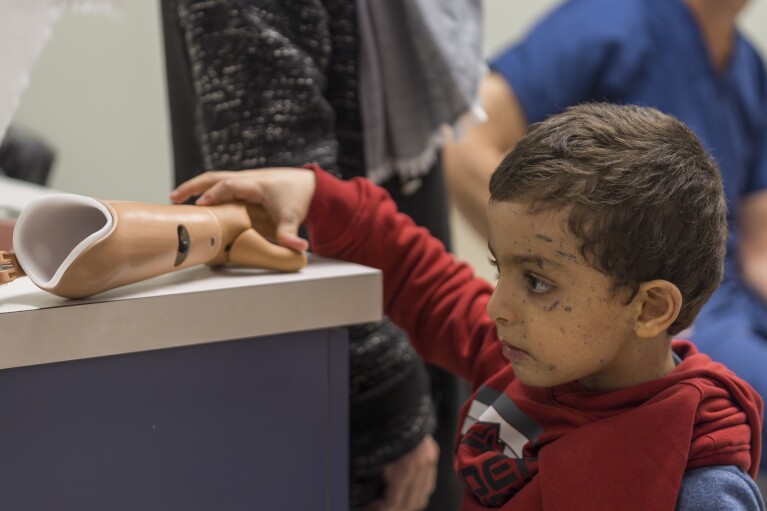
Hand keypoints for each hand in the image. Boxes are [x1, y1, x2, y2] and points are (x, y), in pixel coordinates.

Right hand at [170, 168, 315, 251]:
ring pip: (214, 178)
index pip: (230, 185)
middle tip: (174, 197)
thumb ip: (290, 235)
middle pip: (215, 176)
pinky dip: (205, 190)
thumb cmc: (299, 201)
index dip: (214, 194)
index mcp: (256, 185)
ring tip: (175, 199)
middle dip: (194, 186)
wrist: (308, 186)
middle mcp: (248, 178)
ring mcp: (244, 179)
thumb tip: (300, 248)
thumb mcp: (293, 219)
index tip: (199, 205)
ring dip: (195, 187)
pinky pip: (220, 183)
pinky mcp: (243, 183)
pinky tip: (194, 201)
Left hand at [366, 435, 439, 510]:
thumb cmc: (385, 429)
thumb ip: (382, 477)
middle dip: (397, 509)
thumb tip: (376, 493)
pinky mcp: (433, 454)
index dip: (384, 509)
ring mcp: (430, 461)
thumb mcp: (379, 457)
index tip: (373, 509)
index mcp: (405, 470)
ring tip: (394, 503)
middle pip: (412, 503)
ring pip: (423, 495)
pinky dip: (419, 491)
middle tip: (381, 507)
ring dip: (409, 504)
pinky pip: (429, 482)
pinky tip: (408, 491)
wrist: (400, 407)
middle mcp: (421, 469)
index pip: (396, 502)